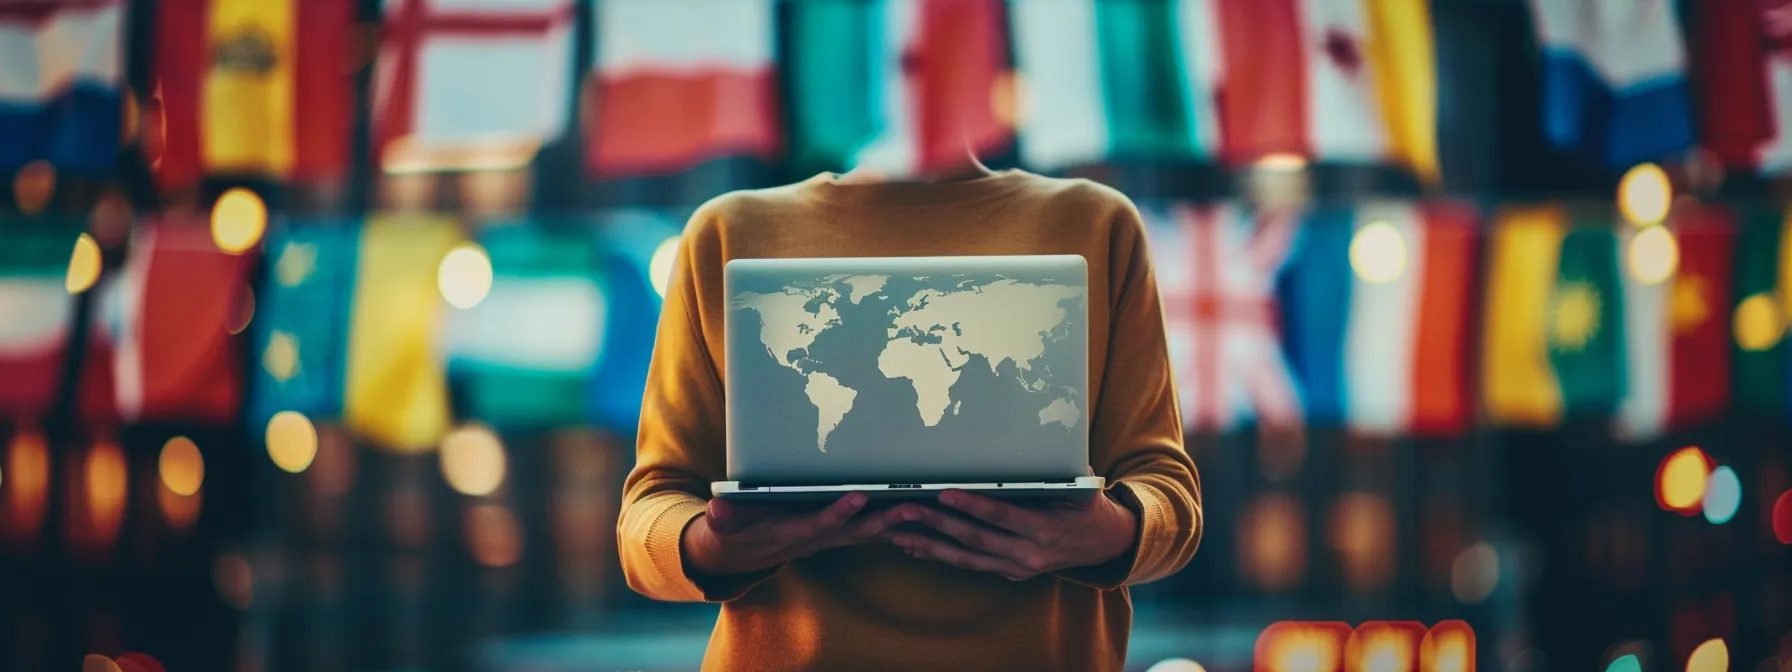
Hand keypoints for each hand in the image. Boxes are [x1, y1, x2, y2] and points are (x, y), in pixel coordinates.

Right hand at [682, 493, 907, 577]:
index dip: (838, 512)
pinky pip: (875, 532)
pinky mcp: (841, 533)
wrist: (744, 552)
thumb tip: (716, 509)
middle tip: (913, 506)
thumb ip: (724, 518)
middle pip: (858, 530)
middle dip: (886, 519)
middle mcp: (820, 537)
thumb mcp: (723, 526)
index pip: (819, 523)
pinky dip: (899, 527)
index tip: (857, 496)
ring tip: (929, 507)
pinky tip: (924, 517)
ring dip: (901, 523)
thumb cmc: (735, 532)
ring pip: (873, 532)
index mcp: (793, 532)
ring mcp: (833, 538)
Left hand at [888, 490, 1137, 581]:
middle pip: (976, 539)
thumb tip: (1033, 438)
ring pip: (966, 558)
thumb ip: (1054, 470)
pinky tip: (915, 547)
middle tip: (908, 509)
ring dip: (931, 545)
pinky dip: (941, 556)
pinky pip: (969, 565)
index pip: (1001, 516)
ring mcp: (1017, 568)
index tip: (945, 493)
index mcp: (1044, 530)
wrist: (1104, 544)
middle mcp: (1028, 555)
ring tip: (899, 533)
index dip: (973, 505)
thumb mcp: (1080, 486)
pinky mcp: (1009, 574)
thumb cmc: (1087, 505)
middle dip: (939, 524)